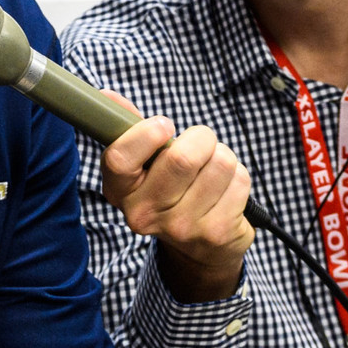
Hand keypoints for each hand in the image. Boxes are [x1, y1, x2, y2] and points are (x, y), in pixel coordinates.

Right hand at [101, 98, 254, 302]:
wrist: (198, 251)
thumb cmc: (169, 190)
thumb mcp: (142, 164)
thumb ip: (127, 128)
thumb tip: (107, 96)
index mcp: (120, 191)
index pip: (120, 158)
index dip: (146, 134)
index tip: (164, 126)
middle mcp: (145, 214)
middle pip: (183, 157)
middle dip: (201, 138)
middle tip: (199, 147)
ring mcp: (182, 227)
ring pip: (220, 162)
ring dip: (223, 157)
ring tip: (211, 172)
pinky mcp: (217, 233)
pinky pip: (240, 180)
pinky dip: (238, 177)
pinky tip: (225, 192)